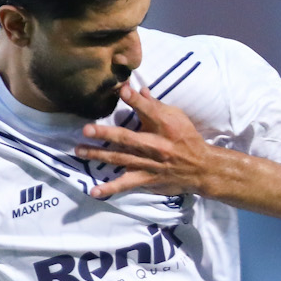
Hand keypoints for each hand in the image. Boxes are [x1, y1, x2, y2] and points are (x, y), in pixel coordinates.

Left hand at [79, 83, 217, 196]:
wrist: (201, 168)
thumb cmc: (186, 138)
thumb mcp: (176, 117)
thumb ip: (154, 105)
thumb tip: (136, 89)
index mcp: (165, 126)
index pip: (150, 110)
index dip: (136, 100)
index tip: (122, 89)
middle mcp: (156, 146)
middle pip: (128, 138)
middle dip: (106, 134)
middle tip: (86, 129)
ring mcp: (149, 164)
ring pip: (120, 159)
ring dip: (98, 155)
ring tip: (79, 150)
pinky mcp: (146, 179)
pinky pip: (126, 185)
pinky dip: (110, 189)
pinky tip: (94, 191)